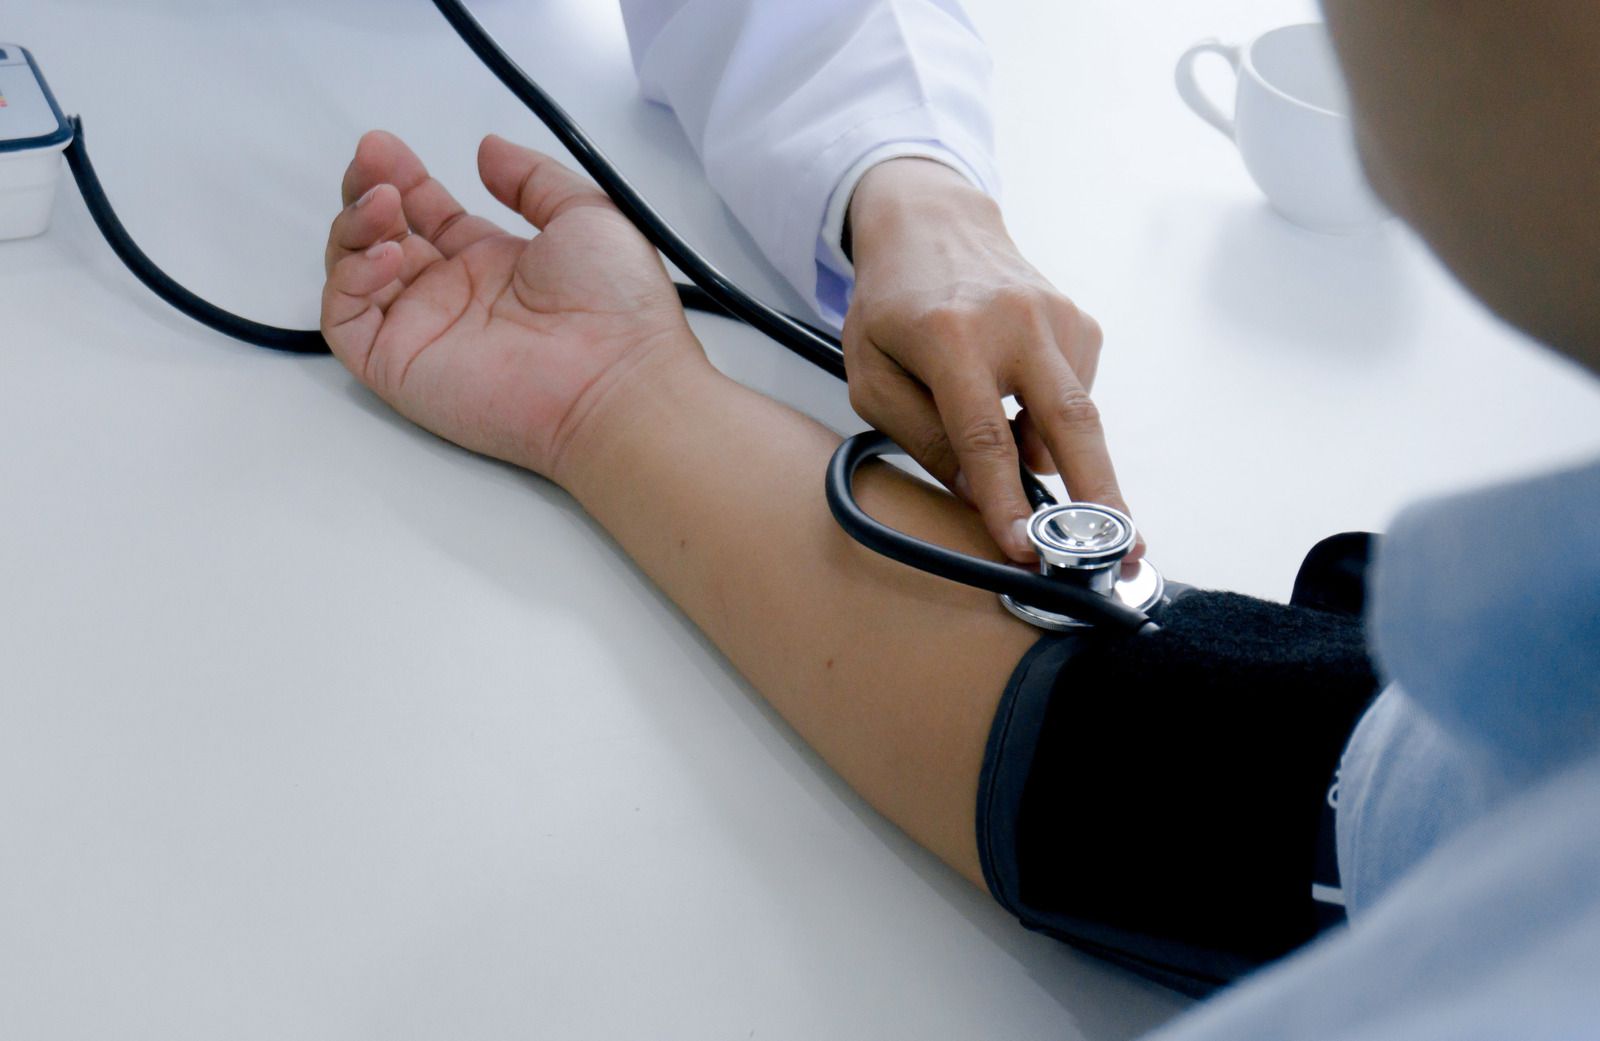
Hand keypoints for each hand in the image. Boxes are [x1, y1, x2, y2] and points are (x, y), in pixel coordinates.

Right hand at [321, 130, 698, 483]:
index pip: (427, 216)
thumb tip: (488, 151)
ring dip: (354, 227)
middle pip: (382, 238)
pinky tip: (390, 254)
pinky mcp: (399, 365)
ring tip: (384, 203)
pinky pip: (346, 321)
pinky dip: (349, 279)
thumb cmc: (617, 305)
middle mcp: (452, 296)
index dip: (401, 178)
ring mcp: (423, 331)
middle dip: (367, 192)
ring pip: (354, 273)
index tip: (385, 145)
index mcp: (492, 263)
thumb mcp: (585, 212)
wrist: (617, 378)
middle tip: (372, 159)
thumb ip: (532, 178)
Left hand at [843, 158, 1137, 563]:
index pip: (985, 437)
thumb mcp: (872, 376)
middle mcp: (1015, 322)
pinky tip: (1018, 401)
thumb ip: (919, 436)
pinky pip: (1076, 395)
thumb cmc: (892, 304)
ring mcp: (1056, 317)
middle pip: (1071, 423)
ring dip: (1061, 460)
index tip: (1026, 550)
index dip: (1007, 501)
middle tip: (1123, 551)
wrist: (931, 224)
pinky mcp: (1079, 321)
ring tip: (1025, 460)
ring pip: (1077, 416)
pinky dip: (1051, 419)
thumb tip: (977, 493)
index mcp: (952, 337)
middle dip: (1100, 497)